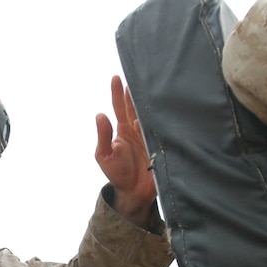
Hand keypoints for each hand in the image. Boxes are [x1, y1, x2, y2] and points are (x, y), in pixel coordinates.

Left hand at [95, 76, 157, 225]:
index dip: (118, 92)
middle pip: (137, 105)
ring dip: (151, 101)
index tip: (117, 77)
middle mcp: (136, 129)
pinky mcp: (161, 143)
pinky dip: (163, 118)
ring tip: (154, 85)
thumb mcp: (104, 156)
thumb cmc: (117, 174)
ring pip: (150, 114)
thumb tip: (100, 114)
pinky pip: (162, 128)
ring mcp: (149, 135)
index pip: (119, 107)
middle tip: (140, 73)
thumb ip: (103, 136)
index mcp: (122, 130)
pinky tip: (166, 108)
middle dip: (137, 90)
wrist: (135, 193)